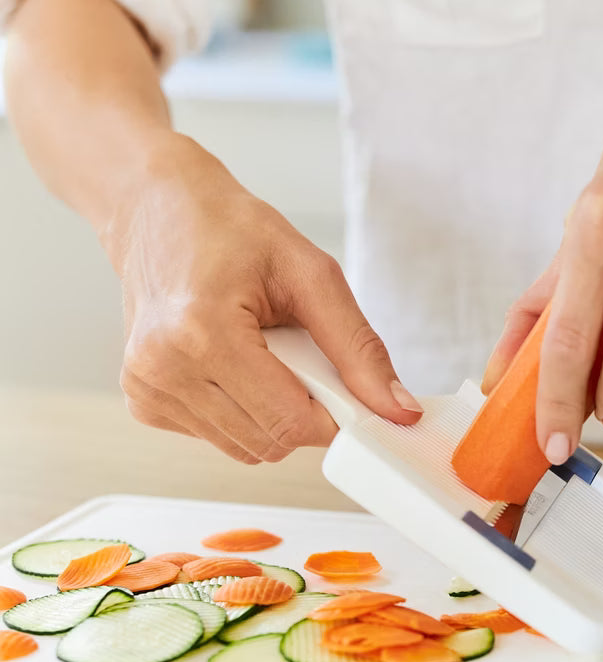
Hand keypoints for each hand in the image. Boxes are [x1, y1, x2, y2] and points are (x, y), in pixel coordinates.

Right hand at [105, 136, 421, 463]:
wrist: (159, 211)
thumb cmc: (233, 232)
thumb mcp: (313, 274)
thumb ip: (360, 348)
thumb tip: (400, 409)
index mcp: (202, 332)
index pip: (290, 423)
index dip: (333, 417)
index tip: (349, 391)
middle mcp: (163, 368)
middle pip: (271, 443)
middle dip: (305, 412)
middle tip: (303, 359)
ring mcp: (147, 389)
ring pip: (248, 449)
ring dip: (274, 415)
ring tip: (266, 355)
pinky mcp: (143, 401)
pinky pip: (220, 438)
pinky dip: (244, 413)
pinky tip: (235, 364)